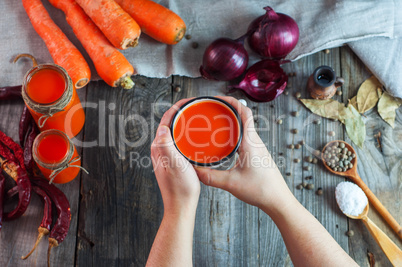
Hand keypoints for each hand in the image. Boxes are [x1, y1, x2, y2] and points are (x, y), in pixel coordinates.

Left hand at [151, 99, 199, 215]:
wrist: (181, 205)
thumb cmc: (179, 188)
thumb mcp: (175, 164)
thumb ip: (166, 145)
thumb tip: (162, 127)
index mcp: (159, 147)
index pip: (165, 120)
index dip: (177, 108)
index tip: (189, 100)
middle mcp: (160, 149)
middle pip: (170, 124)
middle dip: (181, 113)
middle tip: (196, 106)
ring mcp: (166, 155)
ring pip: (175, 133)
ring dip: (184, 123)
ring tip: (198, 117)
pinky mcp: (173, 161)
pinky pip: (179, 142)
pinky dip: (187, 135)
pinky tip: (198, 137)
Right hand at [195, 96, 293, 213]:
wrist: (278, 200)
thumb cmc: (260, 190)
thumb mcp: (231, 183)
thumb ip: (210, 177)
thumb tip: (194, 170)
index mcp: (250, 142)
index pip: (245, 113)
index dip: (232, 102)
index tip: (219, 98)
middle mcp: (255, 142)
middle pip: (244, 117)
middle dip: (228, 110)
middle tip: (212, 109)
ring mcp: (258, 148)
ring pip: (245, 128)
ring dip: (232, 122)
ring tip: (216, 123)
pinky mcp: (257, 155)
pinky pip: (245, 138)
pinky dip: (235, 134)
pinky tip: (225, 142)